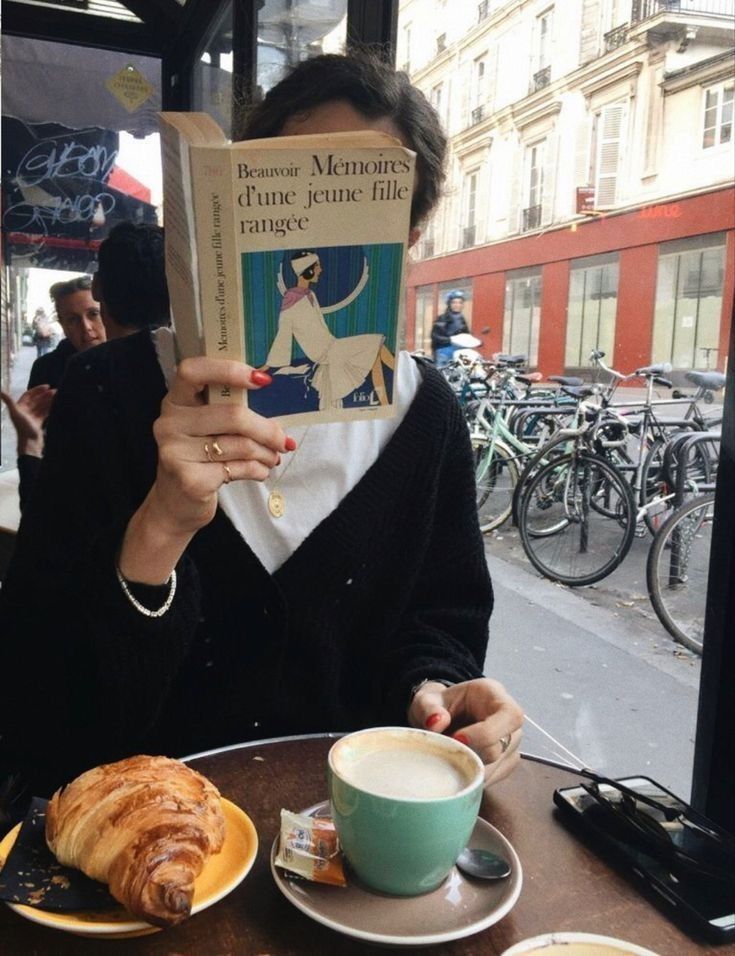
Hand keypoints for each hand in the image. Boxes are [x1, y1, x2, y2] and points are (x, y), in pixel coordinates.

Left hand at [0, 385, 55, 456]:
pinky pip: (45, 413)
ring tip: (58, 397)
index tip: (47, 386)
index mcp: (20, 407)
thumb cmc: (23, 428)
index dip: (37, 390)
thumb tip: (0, 390)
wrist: (30, 442)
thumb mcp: (15, 412)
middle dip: (45, 395)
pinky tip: (56, 405)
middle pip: (36, 400)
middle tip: (55, 391)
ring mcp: (32, 417)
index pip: (29, 395)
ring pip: (42, 406)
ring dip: (49, 401)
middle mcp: (26, 411)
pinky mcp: (38, 422)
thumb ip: (8, 400)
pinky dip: (50, 408)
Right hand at [118, 358, 291, 583]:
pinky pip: (239, 468)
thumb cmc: (199, 458)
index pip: (192, 371)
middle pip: (232, 415)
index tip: (262, 380)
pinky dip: (258, 470)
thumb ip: (228, 409)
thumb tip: (275, 401)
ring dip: (266, 453)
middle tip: (283, 439)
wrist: (174, 505)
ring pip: (240, 445)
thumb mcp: (206, 428)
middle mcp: (169, 424)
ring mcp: (176, 453)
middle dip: (266, 429)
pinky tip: (260, 471)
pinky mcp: (190, 480)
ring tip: (273, 457)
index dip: (228, 370)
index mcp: (174, 402)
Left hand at [408, 678, 523, 785]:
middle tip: (444, 752)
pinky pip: (489, 779)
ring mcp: (510, 746)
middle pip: (500, 748)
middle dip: (468, 754)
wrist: (441, 718)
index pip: (509, 715)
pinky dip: (469, 777)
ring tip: (446, 757)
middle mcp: (510, 722)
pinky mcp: (504, 765)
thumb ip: (428, 708)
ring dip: (467, 767)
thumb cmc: (440, 705)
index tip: (457, 739)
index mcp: (496, 697)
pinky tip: (454, 767)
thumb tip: (436, 723)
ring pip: (494, 768)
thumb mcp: (428, 699)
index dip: (486, 732)